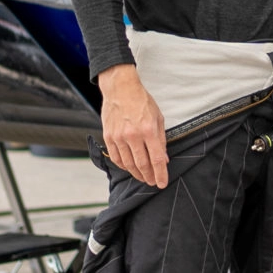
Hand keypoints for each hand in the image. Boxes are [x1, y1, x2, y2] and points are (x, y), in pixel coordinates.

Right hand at [98, 64, 169, 187]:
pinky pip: (115, 157)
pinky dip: (123, 166)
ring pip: (128, 164)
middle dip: (149, 177)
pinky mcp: (108, 136)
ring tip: (143, 178)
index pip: (157, 159)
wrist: (121, 89)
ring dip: (137, 174)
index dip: (161, 174)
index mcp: (148, 130)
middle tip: (152, 182)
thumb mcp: (158, 118)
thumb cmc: (141, 101)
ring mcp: (118, 137)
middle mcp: (133, 135)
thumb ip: (161, 139)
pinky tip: (129, 168)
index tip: (162, 183)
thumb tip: (164, 159)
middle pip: (142, 164)